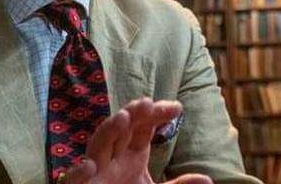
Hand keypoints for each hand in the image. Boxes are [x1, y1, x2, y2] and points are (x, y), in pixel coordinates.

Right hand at [63, 97, 212, 183]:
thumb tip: (207, 180)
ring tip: (122, 118)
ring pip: (97, 146)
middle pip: (120, 129)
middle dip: (131, 115)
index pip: (142, 127)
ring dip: (107, 132)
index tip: (177, 108)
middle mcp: (111, 159)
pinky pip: (73, 180)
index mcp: (129, 155)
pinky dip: (77, 173)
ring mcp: (95, 173)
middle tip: (147, 103)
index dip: (156, 114)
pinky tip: (89, 166)